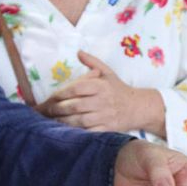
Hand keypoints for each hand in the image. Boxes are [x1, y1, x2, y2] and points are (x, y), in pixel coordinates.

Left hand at [40, 52, 161, 134]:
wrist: (138, 107)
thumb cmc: (119, 89)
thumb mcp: (108, 72)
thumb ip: (92, 62)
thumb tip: (78, 52)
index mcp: (101, 86)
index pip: (77, 88)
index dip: (62, 92)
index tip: (53, 96)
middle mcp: (103, 101)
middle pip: (75, 105)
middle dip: (59, 109)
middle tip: (48, 110)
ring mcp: (106, 116)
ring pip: (80, 120)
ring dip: (64, 121)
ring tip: (54, 120)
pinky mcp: (108, 129)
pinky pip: (89, 132)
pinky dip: (78, 132)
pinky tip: (69, 131)